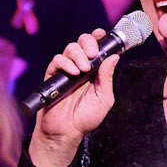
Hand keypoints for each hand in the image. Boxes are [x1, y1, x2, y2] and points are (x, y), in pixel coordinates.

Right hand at [30, 30, 119, 166]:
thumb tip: (114, 56)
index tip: (101, 35)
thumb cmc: (86, 118)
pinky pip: (57, 60)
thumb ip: (107, 77)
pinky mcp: (53, 75)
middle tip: (93, 54)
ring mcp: (66, 70)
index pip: (96, 47)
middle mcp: (80, 67)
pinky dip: (66, 62)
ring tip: (83, 69)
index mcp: (95, 70)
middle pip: (82, 42)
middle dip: (88, 43)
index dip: (98, 38)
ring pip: (70, 48)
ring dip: (78, 54)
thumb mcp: (103, 98)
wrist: (65, 131)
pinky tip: (73, 72)